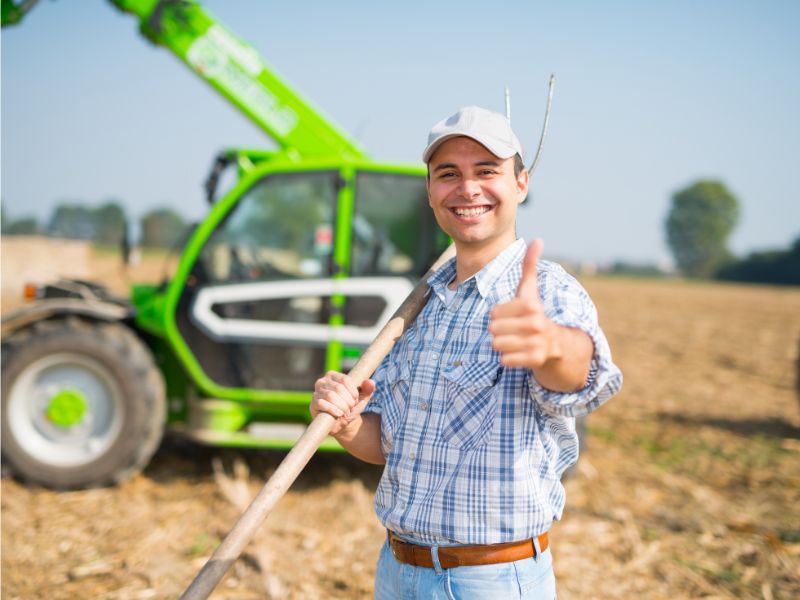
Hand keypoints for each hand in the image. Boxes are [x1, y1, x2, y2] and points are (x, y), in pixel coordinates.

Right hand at [310, 371, 375, 435]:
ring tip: (345, 412)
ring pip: (331, 396)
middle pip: (339, 388)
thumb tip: (370, 382)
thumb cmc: (351, 407)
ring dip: (342, 406)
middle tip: (350, 408)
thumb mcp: (362, 397)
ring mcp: (316, 393)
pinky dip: (332, 409)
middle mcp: (322, 382)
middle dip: (348, 401)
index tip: (355, 400)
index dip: (353, 392)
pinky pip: (321, 403)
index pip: (345, 380)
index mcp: (333, 376)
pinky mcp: (313, 405)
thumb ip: (368, 389)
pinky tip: (339, 414)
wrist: (343, 423)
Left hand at [489, 239, 560, 368]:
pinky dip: (508, 358)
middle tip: (513, 330)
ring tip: (516, 340)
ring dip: (503, 344)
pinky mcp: (536, 359)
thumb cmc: (534, 313)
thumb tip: (538, 239)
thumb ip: (529, 265)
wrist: (557, 343)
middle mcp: (536, 323)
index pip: (494, 313)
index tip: (513, 315)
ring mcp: (537, 342)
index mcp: (531, 305)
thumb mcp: (530, 290)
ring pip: (497, 345)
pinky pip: (505, 360)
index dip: (499, 315)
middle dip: (499, 331)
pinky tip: (520, 353)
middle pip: (493, 329)